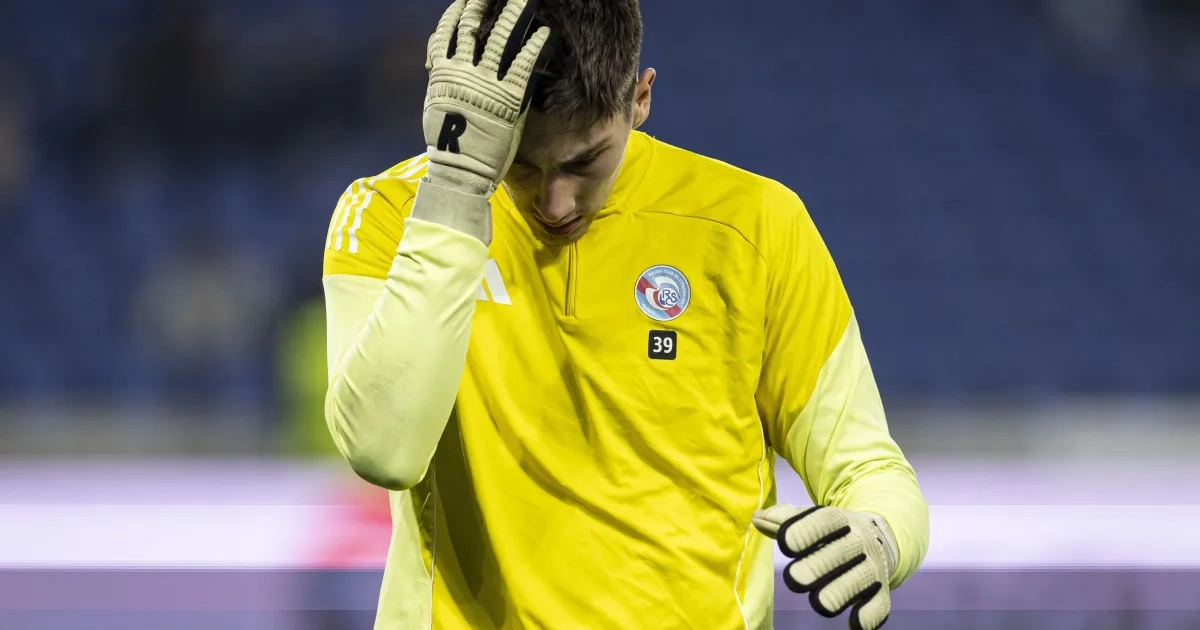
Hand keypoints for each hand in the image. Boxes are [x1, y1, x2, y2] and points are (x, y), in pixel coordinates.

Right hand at [423, 0, 551, 194]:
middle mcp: (461, 72)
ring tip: (523, 0)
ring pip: (498, 37)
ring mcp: (485, 82)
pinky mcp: (508, 97)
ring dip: (512, 14)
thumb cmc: (448, 145)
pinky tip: (544, 33)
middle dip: (483, 3)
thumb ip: (441, 82)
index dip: (455, 12)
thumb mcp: (435, 108)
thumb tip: (435, 63)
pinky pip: (523, 64)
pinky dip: (534, 45)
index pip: (446, 31)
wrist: (461, 171)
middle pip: (471, 25)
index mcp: (441, 73)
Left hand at [753, 505, 896, 629]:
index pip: (825, 521)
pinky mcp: (882, 593)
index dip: (805, 532)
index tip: (785, 543)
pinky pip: (879, 607)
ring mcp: (873, 567)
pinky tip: (853, 622)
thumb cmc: (832, 533)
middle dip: (816, 567)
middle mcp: (860, 541)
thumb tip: (758, 518)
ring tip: (819, 602)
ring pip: (858, 581)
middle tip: (794, 579)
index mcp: (841, 519)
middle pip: (839, 553)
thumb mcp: (812, 520)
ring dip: (838, 593)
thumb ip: (784, 521)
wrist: (881, 539)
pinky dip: (867, 617)